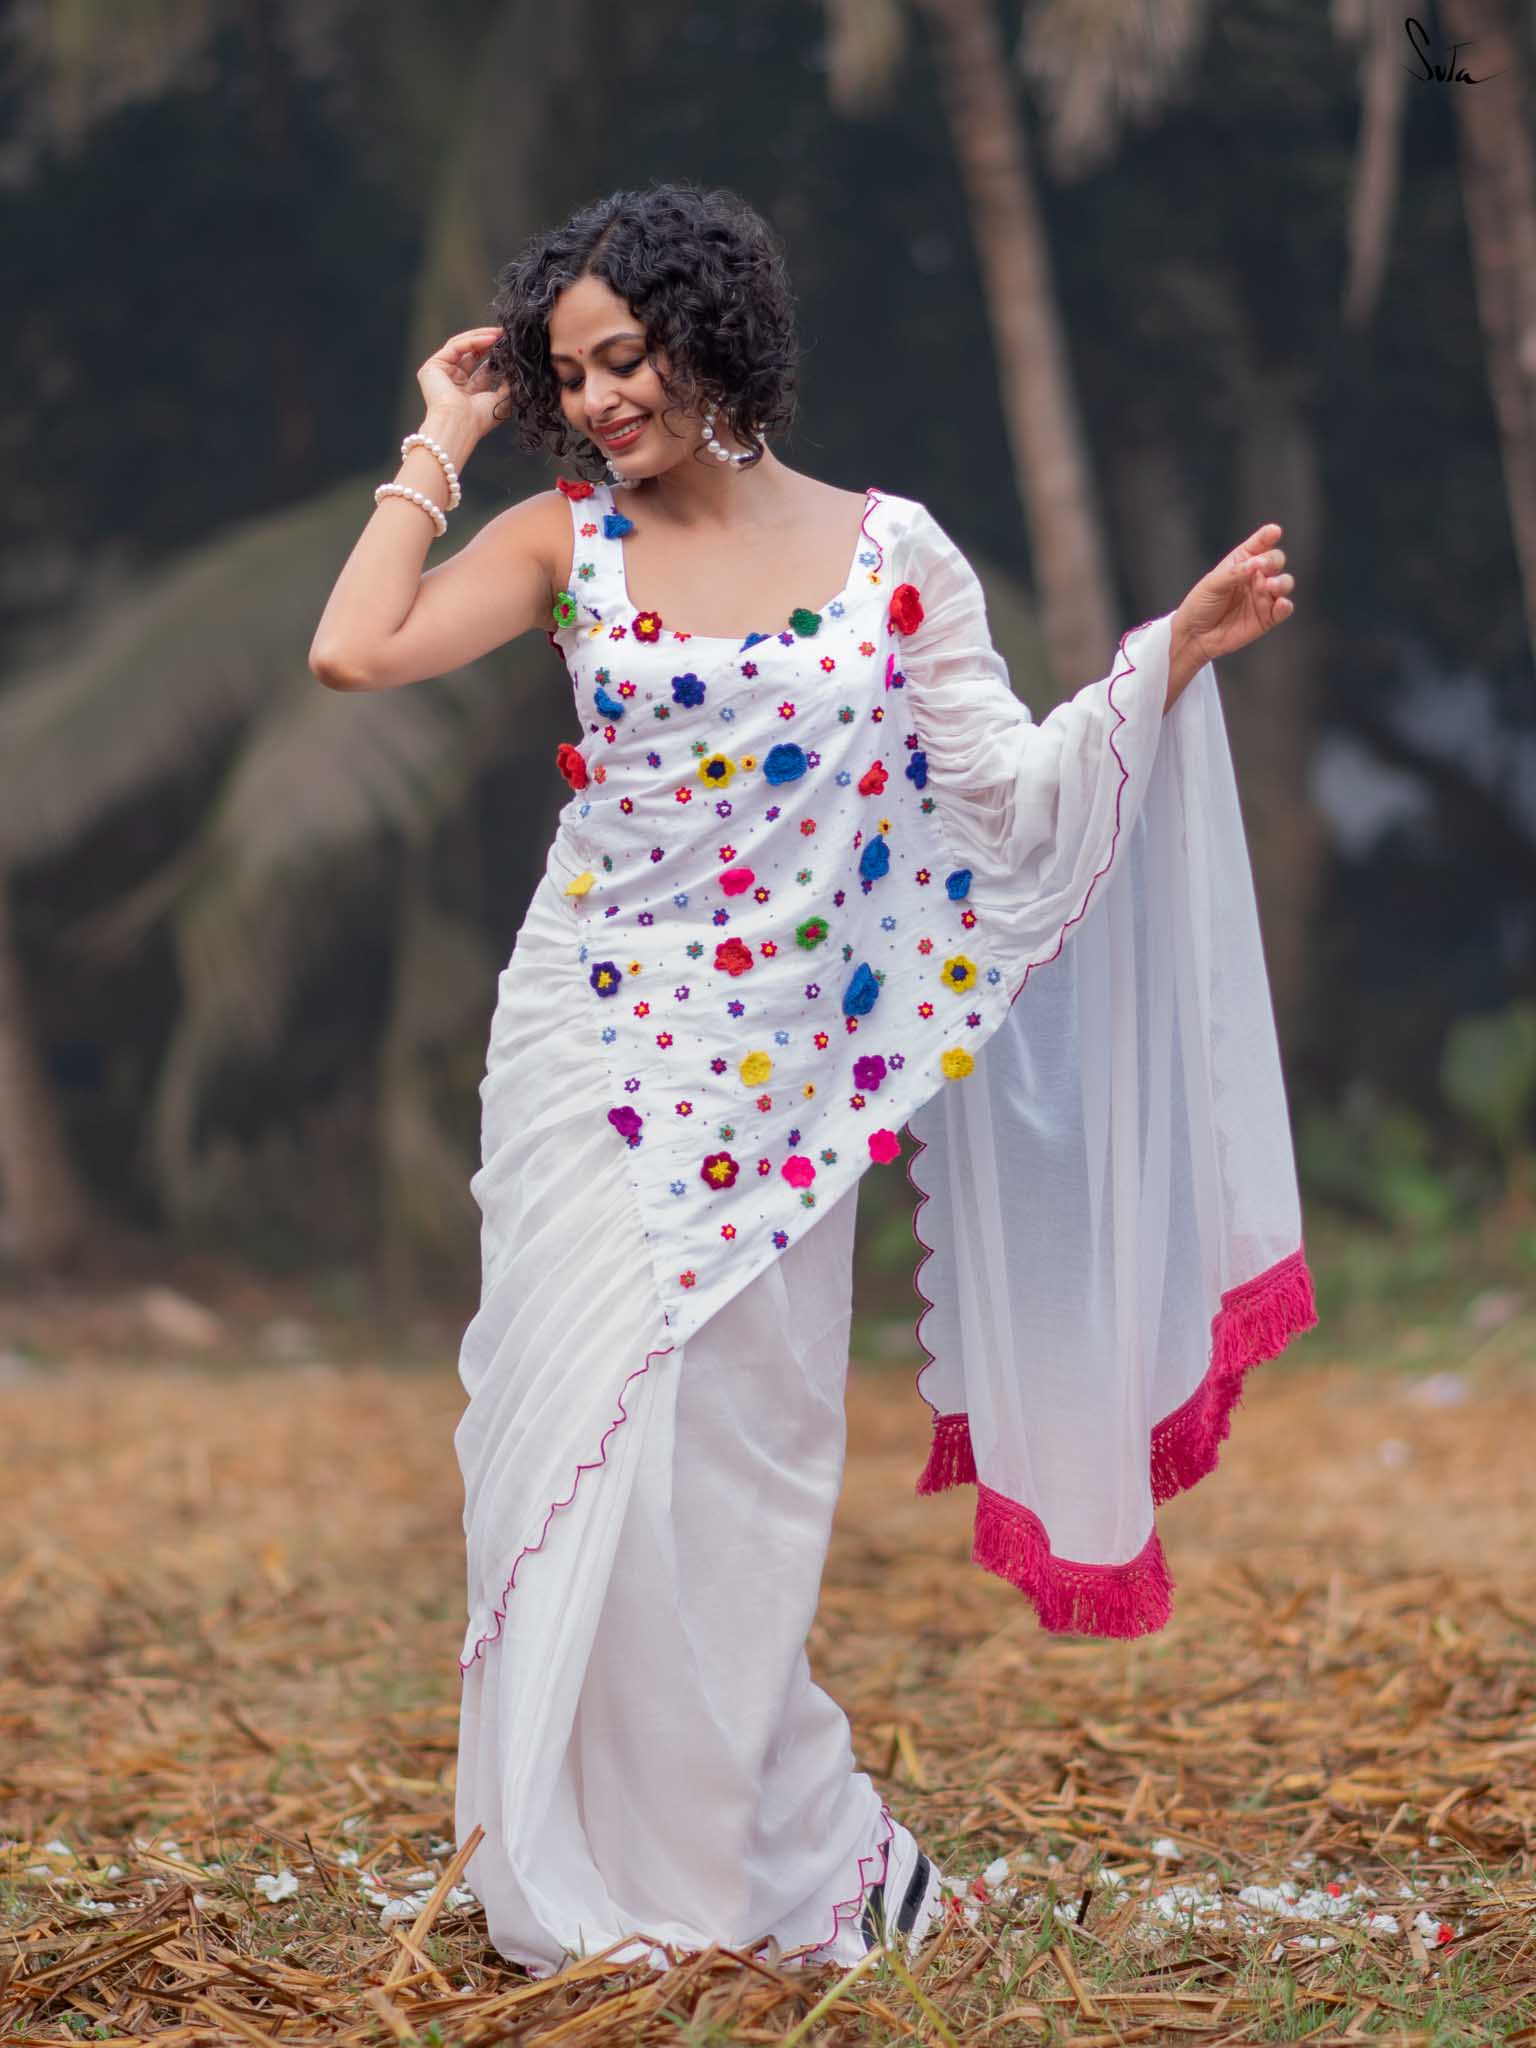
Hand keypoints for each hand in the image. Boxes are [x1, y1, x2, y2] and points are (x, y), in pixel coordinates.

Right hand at [415, 326, 509, 439]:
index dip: (497, 356)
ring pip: (462, 346)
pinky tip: (490, 339)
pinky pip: (455, 346)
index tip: (511, 347)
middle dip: (489, 343)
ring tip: (500, 334)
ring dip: (482, 337)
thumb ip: (507, 385)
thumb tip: (514, 370)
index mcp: (468, 393)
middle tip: (505, 335)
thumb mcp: (500, 400)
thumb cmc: (477, 420)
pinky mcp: (433, 366)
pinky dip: (473, 340)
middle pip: (472, 354)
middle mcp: (454, 382)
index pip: (483, 369)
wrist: (459, 424)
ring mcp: (442, 373)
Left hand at [1167, 523, 1294, 703]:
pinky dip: (1285, 605)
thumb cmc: (1201, 604)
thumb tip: (1257, 563)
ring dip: (1282, 582)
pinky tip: (1281, 603)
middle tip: (1262, 567)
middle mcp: (1256, 576)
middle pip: (1276, 560)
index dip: (1268, 536)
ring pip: (1284, 583)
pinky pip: (1283, 609)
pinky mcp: (1268, 617)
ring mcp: (1264, 596)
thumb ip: (1235, 573)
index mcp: (1243, 561)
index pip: (1260, 544)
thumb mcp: (1213, 584)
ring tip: (1271, 586)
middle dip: (1273, 560)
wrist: (1194, 636)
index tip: (1274, 531)